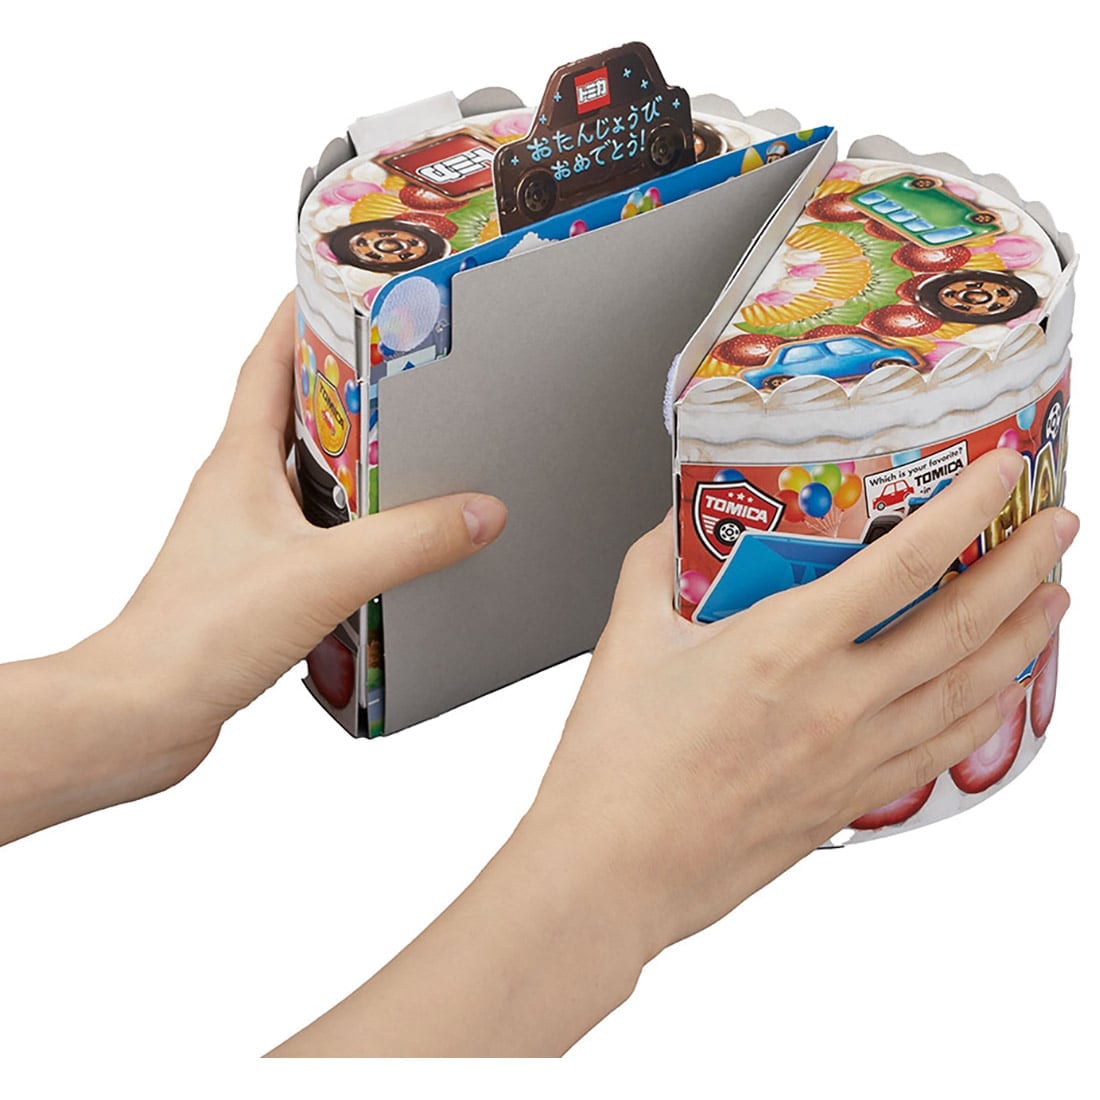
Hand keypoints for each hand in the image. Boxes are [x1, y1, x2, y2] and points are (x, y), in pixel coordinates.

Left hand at [0, 296, 506, 842]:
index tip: (336, 285)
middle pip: (291, 414)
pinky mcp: (254, 582)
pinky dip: (347, 525)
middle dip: (341, 385)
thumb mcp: (324, 574)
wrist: (146, 712)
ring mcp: (243, 538)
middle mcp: (237, 492)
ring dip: (348, 460)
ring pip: (303, 477)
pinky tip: (383, 546)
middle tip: (396, 371)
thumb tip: (477, 512)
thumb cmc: (199, 634)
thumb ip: (409, 542)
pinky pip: (309, 532)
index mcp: (239, 464)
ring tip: (406, 455)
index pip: (268, 364)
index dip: (299, 318)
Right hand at [274, 449, 1075, 1057]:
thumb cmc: (615, 768)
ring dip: (1022, 639)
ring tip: (1053, 601)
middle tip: (1056, 528)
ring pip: (968, 691)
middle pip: (961, 625)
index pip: (902, 563)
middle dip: (1023, 567)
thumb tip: (674, 528)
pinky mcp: (846, 803)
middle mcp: (835, 702)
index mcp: (782, 648)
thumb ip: (654, 567)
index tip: (996, 473)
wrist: (612, 871)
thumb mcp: (626, 641)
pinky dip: (985, 715)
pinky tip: (1001, 695)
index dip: (963, 510)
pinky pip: (939, 751)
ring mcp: (850, 758)